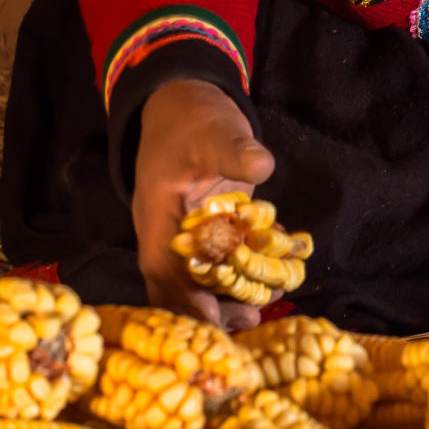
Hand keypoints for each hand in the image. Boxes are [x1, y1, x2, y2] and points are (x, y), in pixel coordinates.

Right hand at [132, 78, 276, 328]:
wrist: (185, 105)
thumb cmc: (194, 119)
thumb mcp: (216, 130)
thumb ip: (236, 149)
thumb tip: (262, 165)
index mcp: (158, 215)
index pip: (164, 267)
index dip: (186, 296)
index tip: (215, 320)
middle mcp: (168, 234)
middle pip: (178, 286)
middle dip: (209, 309)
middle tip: (249, 322)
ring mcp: (187, 236)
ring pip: (197, 281)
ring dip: (226, 299)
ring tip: (261, 312)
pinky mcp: (208, 233)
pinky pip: (217, 266)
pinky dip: (239, 278)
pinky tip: (270, 285)